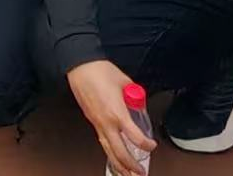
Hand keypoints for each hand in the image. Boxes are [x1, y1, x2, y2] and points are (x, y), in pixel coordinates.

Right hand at [65, 60, 153, 175]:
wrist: (80, 67)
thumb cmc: (100, 71)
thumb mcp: (126, 83)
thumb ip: (135, 98)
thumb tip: (139, 106)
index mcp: (117, 113)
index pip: (136, 137)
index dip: (147, 145)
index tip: (152, 145)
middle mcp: (106, 122)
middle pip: (120, 152)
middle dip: (131, 166)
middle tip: (140, 172)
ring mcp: (97, 123)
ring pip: (108, 151)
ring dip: (118, 165)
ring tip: (126, 174)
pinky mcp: (92, 121)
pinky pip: (102, 142)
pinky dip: (109, 152)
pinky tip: (113, 156)